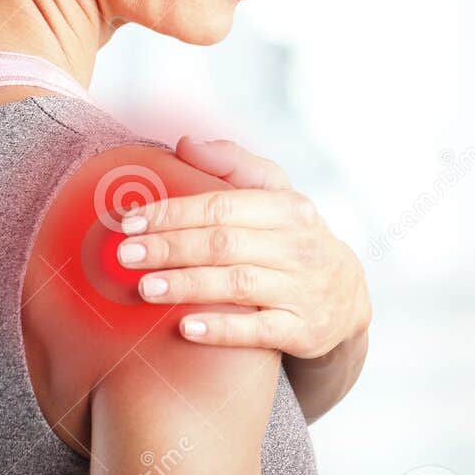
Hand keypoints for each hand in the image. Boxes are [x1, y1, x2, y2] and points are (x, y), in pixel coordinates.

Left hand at [113, 137, 371, 358]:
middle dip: (170, 247)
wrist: (347, 296)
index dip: (173, 213)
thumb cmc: (294, 238)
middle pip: (223, 244)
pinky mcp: (303, 331)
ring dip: (187, 285)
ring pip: (237, 285)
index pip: (221, 206)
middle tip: (126, 255)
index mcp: (286, 208)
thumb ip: (231, 164)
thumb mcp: (276, 194)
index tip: (130, 221)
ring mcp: (301, 289)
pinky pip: (258, 330)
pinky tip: (186, 327)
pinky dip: (222, 329)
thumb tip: (185, 143)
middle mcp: (296, 246)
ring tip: (145, 288)